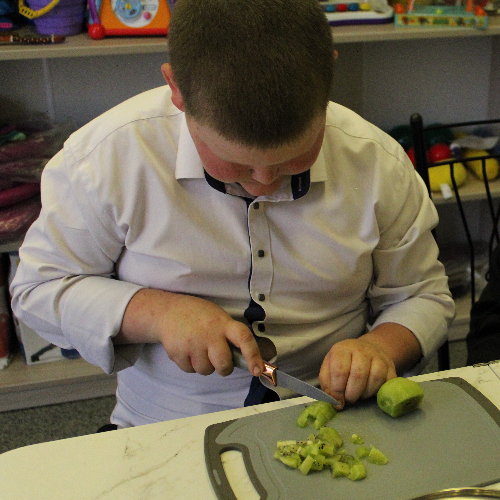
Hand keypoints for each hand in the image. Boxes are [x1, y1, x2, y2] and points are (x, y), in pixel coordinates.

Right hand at [117, 289, 264, 376]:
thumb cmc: (198, 315)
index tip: (258, 371)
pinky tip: (187, 350)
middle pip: (224, 365)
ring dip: (205, 365)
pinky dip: (190, 364)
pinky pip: (190, 370)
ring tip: (198, 349)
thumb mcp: (218, 316)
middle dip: (224, 368)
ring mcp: (192, 344)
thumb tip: (245, 359)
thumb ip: (230, 334)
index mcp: (223, 323)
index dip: (253, 356)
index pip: (244, 338)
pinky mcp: (177, 353)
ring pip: (206, 371)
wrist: (167, 311)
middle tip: (220, 362)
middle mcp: (209, 334)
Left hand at [318, 337, 396, 409]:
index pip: (340, 371)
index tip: (338, 402)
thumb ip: (327, 385)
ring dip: (366, 393)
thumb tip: (335, 403)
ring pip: (375, 378)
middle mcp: (360, 349)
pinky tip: (370, 392)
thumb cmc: (342, 363)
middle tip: (349, 400)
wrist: (363, 350)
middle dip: (352, 394)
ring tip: (359, 395)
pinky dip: (379, 392)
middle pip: (359, 375)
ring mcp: (377, 356)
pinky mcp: (390, 365)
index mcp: (341, 349)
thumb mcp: (329, 369)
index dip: (338, 390)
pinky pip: (387, 382)